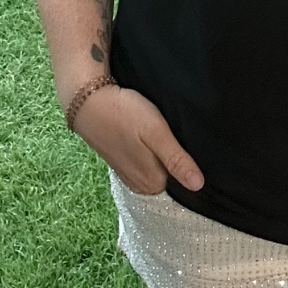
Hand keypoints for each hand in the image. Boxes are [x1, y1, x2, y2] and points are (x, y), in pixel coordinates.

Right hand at [71, 84, 204, 195]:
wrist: (88, 101)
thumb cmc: (125, 114)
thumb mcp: (156, 133)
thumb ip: (177, 160)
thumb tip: (199, 185)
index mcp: (152, 184)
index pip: (184, 182)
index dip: (192, 163)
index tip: (196, 148)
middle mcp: (140, 185)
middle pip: (171, 176)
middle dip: (179, 159)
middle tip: (182, 135)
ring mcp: (130, 174)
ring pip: (158, 166)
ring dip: (164, 153)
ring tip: (171, 133)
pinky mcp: (122, 161)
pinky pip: (146, 161)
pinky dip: (152, 150)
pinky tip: (153, 136)